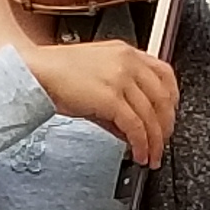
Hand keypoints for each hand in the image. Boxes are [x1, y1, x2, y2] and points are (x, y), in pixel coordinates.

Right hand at [28, 39, 176, 166]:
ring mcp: (121, 79)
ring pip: (151, 115)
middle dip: (166, 126)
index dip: (173, 99)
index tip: (170, 116)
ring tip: (151, 156)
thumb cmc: (58, 73)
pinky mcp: (111, 98)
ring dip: (155, 141)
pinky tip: (138, 153)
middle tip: (163, 143)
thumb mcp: (97, 78)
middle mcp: (128, 62)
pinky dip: (141, 144)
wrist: (36, 72)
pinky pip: (135, 126)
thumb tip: (133, 129)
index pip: (164, 74)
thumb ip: (120, 100)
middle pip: (163, 98)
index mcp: (126, 52)